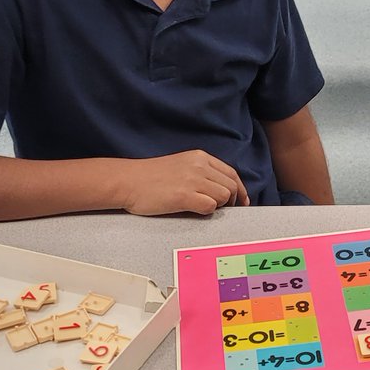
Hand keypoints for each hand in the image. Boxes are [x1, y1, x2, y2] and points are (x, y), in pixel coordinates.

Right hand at [123, 150, 248, 214]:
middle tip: (222, 210)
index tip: (241, 201)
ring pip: (224, 196)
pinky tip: (194, 210)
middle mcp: (199, 166)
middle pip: (231, 186)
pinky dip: (206, 211)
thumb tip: (220, 188)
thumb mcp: (181, 165)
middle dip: (231, 201)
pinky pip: (210, 206)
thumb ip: (201, 172)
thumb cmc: (150, 177)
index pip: (231, 173)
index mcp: (200, 157)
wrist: (127, 180)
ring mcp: (192, 180)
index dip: (240, 189)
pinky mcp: (184, 196)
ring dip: (217, 206)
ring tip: (201, 208)